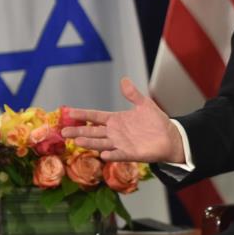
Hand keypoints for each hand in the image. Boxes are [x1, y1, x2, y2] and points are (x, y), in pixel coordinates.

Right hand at [61, 78, 184, 162]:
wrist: (170, 137)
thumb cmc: (156, 121)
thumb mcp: (144, 104)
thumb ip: (133, 94)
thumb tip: (124, 80)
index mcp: (116, 119)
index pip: (95, 116)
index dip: (83, 114)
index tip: (69, 112)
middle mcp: (115, 133)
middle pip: (93, 132)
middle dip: (78, 132)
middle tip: (64, 131)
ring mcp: (121, 144)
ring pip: (101, 143)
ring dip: (89, 143)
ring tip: (76, 141)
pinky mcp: (130, 154)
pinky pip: (118, 154)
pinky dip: (111, 154)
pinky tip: (103, 154)